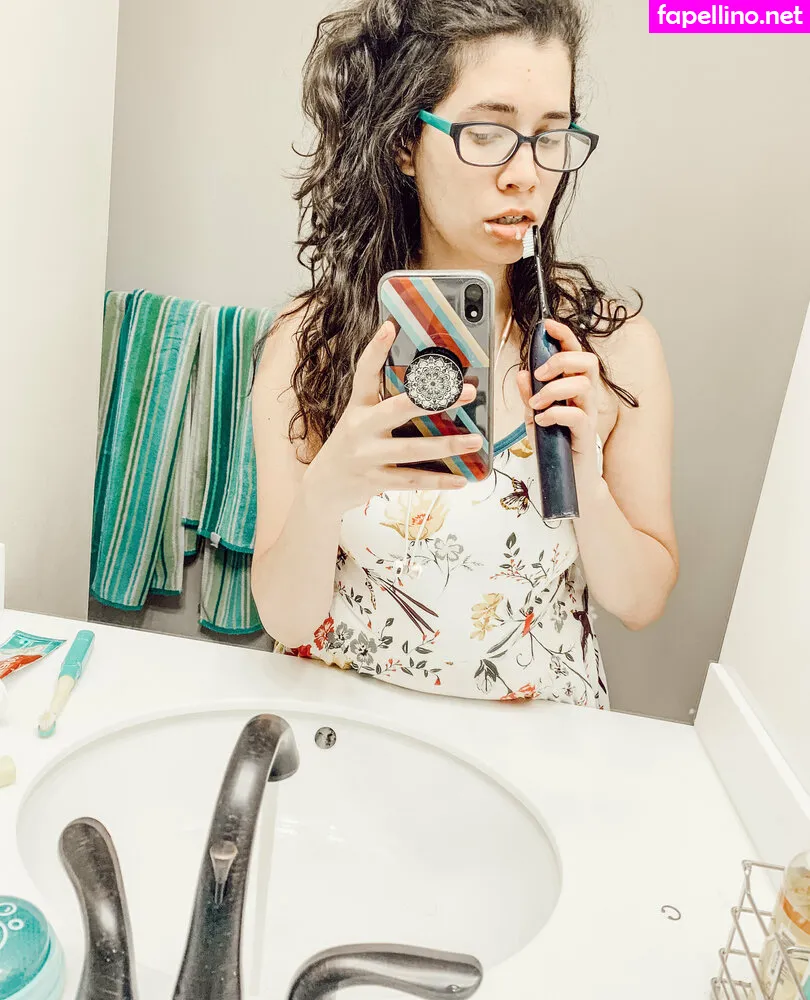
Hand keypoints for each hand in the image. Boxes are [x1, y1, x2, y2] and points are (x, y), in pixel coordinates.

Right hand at [305, 321, 480, 512]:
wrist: (323, 488)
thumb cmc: (350, 447)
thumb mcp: (358, 421)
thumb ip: (384, 406)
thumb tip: (430, 391)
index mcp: (358, 408)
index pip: (364, 374)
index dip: (376, 350)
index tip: (390, 326)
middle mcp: (360, 428)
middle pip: (398, 409)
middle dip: (435, 399)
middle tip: (468, 391)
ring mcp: (368, 456)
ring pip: (412, 449)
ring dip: (448, 444)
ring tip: (476, 439)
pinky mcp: (376, 481)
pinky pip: (412, 480)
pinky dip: (439, 481)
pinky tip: (462, 479)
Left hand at [516, 318, 600, 477]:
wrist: (568, 477)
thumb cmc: (554, 445)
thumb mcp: (534, 416)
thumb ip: (529, 394)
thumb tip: (522, 373)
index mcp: (573, 387)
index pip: (574, 353)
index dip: (564, 335)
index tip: (548, 325)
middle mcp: (584, 397)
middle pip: (587, 362)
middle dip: (562, 360)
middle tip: (541, 373)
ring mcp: (588, 414)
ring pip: (582, 385)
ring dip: (554, 389)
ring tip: (536, 404)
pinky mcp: (586, 434)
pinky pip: (577, 416)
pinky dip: (556, 414)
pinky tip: (543, 420)